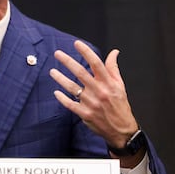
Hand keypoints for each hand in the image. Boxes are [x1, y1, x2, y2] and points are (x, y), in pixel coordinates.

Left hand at [50, 40, 139, 155]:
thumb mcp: (120, 85)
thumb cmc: (120, 105)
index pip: (96, 63)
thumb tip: (114, 52)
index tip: (76, 43)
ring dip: (60, 78)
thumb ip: (113, 68)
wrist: (122, 130)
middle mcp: (99, 91)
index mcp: (108, 83)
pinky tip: (56, 92)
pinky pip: (70, 103)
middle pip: (81, 73)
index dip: (86, 52)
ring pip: (72, 87)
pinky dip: (62, 98)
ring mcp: (91, 103)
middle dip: (67, 61)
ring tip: (52, 71)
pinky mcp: (85, 113)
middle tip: (57, 53)